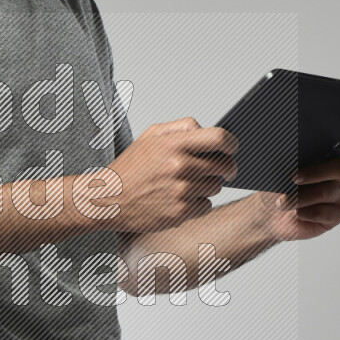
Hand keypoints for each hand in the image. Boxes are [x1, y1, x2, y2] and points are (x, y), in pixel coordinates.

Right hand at [108, 117, 237, 232]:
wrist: (108, 199)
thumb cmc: (130, 168)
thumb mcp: (150, 136)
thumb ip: (181, 127)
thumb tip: (206, 130)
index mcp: (174, 145)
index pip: (220, 139)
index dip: (231, 144)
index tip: (231, 148)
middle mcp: (180, 167)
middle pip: (224, 166)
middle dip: (225, 167)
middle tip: (218, 168)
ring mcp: (181, 192)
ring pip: (216, 187)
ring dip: (209, 185)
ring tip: (188, 183)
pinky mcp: (180, 213)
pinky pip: (206, 206)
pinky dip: (199, 203)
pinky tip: (182, 199)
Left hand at [255, 129, 339, 241]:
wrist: (271, 213)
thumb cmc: (278, 185)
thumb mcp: (282, 169)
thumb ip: (294, 159)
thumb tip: (293, 157)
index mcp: (330, 156)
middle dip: (316, 172)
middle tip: (293, 178)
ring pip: (327, 192)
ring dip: (301, 197)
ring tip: (283, 202)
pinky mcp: (337, 215)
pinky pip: (326, 212)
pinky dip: (307, 212)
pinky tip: (297, 213)